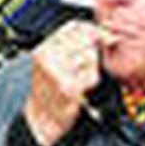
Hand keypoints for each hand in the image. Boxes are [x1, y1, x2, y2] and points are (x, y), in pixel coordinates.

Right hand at [24, 21, 102, 145]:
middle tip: (82, 68)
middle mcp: (47, 56)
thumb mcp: (54, 61)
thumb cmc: (51, 91)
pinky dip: (91, 83)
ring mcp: (57, 71)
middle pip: (86, 41)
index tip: (98, 39)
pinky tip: (80, 89)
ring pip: (90, 57)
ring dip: (91, 69)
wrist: (41, 119)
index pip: (74, 26)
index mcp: (44, 48)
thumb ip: (73, 44)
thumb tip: (103, 33)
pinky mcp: (67, 87)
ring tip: (79, 79)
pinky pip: (92, 76)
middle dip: (92, 54)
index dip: (91, 31)